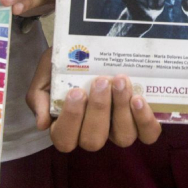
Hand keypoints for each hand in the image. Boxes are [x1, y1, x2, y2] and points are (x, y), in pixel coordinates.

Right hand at [26, 47, 161, 151]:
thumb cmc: (68, 63)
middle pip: (94, 140)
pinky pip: (148, 134)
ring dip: (121, 111)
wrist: (91, 46)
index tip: (76, 92)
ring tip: (120, 82)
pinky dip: (145, 121)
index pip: (65, 140)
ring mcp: (119, 129)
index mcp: (68, 126)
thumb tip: (42, 124)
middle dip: (98, 110)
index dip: (71, 120)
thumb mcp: (47, 73)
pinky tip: (138, 99)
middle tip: (100, 81)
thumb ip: (38, 96)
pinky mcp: (141, 122)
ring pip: (122, 138)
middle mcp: (94, 132)